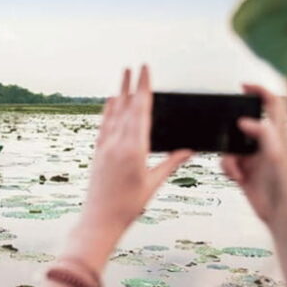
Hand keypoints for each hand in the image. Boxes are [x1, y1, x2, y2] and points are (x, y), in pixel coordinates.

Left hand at [83, 66, 191, 228]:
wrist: (99, 220)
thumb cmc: (128, 206)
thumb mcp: (153, 184)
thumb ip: (170, 163)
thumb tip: (189, 149)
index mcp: (133, 148)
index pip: (140, 111)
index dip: (144, 88)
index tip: (145, 70)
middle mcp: (116, 143)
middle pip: (126, 107)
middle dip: (132, 85)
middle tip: (136, 66)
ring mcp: (104, 147)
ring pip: (113, 114)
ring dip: (119, 93)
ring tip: (123, 76)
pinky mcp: (97, 153)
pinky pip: (104, 126)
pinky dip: (108, 111)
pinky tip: (110, 102)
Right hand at [221, 84, 286, 228]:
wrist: (283, 218)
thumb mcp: (277, 159)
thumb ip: (265, 136)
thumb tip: (245, 122)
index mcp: (279, 137)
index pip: (273, 105)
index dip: (259, 91)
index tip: (243, 86)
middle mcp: (266, 145)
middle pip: (246, 124)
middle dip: (232, 128)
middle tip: (224, 130)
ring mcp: (255, 159)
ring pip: (232, 145)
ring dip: (228, 156)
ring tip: (237, 171)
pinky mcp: (246, 172)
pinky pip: (228, 162)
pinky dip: (228, 169)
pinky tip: (237, 179)